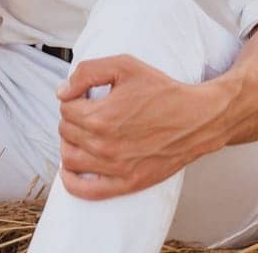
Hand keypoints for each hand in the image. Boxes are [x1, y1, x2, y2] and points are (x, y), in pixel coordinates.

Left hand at [57, 54, 220, 199]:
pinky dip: (71, 181)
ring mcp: (115, 168)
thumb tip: (62, 91)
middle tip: (87, 110)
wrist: (195, 119)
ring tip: (82, 133)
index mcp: (101, 116)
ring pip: (69, 158)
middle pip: (66, 131)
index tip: (85, 95)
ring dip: (70, 143)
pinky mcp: (127, 184)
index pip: (65, 108)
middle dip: (72, 118)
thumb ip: (87, 73)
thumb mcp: (124, 65)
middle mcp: (104, 146)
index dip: (73, 97)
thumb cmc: (161, 90)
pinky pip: (85, 191)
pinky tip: (72, 169)